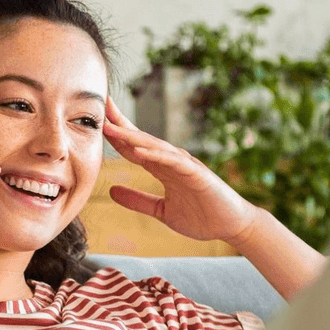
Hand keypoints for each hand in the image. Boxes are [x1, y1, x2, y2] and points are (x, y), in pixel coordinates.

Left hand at [103, 96, 259, 244]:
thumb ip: (137, 200)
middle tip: (100, 104)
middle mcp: (172, 161)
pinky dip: (156, 156)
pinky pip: (174, 163)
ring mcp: (185, 166)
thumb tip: (112, 191)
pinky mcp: (197, 175)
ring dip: (132, 136)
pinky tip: (139, 152)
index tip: (97, 120)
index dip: (116, 134)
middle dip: (121, 123)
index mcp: (162, 168)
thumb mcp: (161, 210)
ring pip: (155, 147)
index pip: (134, 146)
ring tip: (110, 126)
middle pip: (142, 139)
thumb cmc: (201, 216)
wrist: (231, 226)